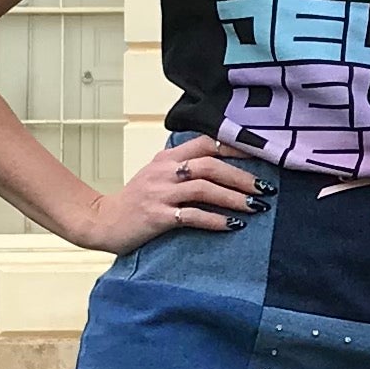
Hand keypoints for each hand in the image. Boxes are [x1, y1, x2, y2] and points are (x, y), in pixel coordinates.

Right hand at [68, 135, 263, 251]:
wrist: (103, 221)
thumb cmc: (137, 200)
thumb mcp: (158, 175)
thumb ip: (184, 166)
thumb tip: (224, 164)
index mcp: (167, 158)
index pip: (206, 143)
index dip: (236, 147)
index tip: (262, 156)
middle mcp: (164, 171)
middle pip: (210, 165)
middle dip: (242, 176)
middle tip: (266, 188)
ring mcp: (160, 193)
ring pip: (204, 188)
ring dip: (234, 197)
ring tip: (256, 206)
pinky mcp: (157, 216)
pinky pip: (192, 216)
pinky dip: (216, 220)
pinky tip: (233, 226)